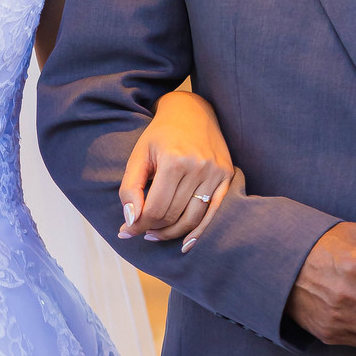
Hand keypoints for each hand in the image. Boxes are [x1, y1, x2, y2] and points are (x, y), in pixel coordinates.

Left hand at [117, 89, 233, 249]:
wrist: (191, 111)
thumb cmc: (160, 135)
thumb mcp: (138, 156)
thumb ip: (130, 188)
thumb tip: (131, 221)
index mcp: (174, 161)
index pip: (156, 209)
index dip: (139, 224)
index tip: (128, 230)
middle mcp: (199, 167)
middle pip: (173, 215)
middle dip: (154, 228)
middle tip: (142, 231)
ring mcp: (216, 172)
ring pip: (193, 218)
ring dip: (172, 233)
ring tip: (157, 233)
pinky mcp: (227, 176)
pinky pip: (215, 212)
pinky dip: (200, 232)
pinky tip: (186, 244)